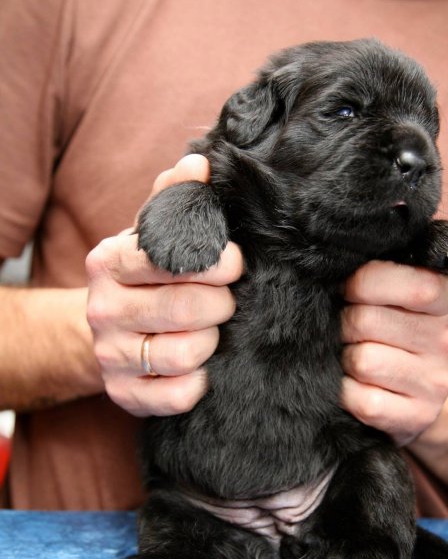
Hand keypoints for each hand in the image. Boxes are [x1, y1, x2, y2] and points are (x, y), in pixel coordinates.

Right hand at [86, 155, 243, 416]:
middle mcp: (102, 310)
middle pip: (185, 309)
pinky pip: (178, 395)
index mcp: (109, 262)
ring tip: (210, 332)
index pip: (169, 259)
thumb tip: (199, 164)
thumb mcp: (154, 233)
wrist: (107, 327)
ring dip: (211, 342)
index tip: (233, 263)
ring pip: (185, 353)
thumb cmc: (144, 275)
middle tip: (226, 301)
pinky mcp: (124, 394)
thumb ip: (175, 199)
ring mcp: (110, 355)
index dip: (214, 262)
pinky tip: (199, 366)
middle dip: (221, 305)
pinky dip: (198, 382)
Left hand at [340, 261, 447, 445]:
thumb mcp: (403, 297)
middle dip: (344, 323)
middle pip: (367, 321)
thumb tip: (332, 269)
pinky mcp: (417, 417)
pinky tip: (355, 386)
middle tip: (348, 330)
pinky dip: (346, 393)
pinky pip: (362, 400)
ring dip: (345, 360)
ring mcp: (436, 383)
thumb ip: (381, 275)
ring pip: (362, 361)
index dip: (364, 282)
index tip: (348, 290)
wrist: (422, 395)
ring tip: (353, 358)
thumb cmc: (399, 331)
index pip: (411, 284)